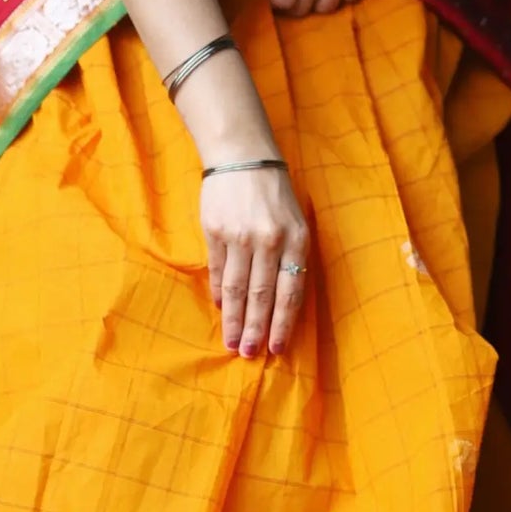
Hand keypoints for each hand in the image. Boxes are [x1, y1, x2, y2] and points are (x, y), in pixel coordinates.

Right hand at [202, 163, 309, 357]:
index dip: (282, 324)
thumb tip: (278, 304)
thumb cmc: (275, 194)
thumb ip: (290, 259)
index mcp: (295, 240)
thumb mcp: (295, 223)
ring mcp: (240, 236)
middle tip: (249, 354)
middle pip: (261, 296)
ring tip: (232, 342)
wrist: (243, 157)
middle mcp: (269, 240)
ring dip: (233, 319)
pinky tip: (218, 309)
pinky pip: (217, 270)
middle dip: (255, 329)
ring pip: (236, 289)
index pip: (289, 292)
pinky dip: (217, 293)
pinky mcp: (215, 231)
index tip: (276, 349)